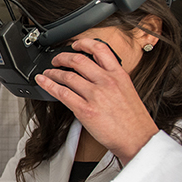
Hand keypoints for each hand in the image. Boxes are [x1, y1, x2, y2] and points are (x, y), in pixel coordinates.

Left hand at [35, 38, 158, 164]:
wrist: (138, 139)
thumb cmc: (134, 119)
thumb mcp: (128, 90)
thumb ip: (112, 79)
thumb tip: (96, 72)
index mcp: (119, 75)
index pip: (100, 49)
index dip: (84, 43)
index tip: (75, 44)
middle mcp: (106, 82)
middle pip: (78, 60)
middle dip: (63, 57)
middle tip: (56, 60)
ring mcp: (95, 96)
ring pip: (67, 76)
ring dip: (53, 72)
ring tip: (48, 73)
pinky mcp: (85, 110)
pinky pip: (62, 93)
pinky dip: (49, 85)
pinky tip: (43, 82)